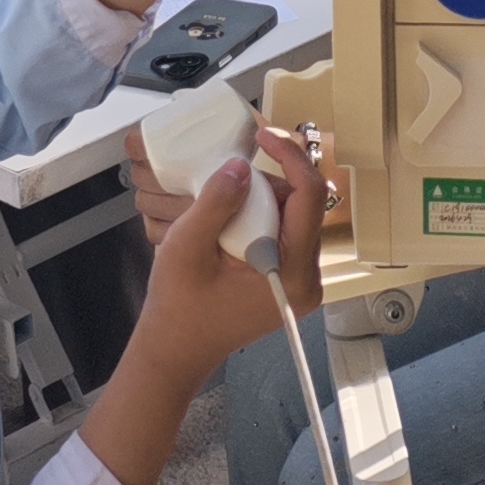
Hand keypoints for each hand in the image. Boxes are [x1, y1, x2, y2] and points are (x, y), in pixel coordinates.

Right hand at [121, 126, 329, 385]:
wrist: (175, 349)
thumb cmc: (179, 310)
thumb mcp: (187, 248)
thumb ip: (215, 203)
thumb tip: (241, 166)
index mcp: (291, 274)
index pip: (309, 197)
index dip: (289, 155)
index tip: (262, 135)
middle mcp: (305, 278)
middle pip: (301, 203)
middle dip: (266, 179)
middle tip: (228, 171)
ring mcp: (297, 280)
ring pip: (291, 214)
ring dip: (260, 196)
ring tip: (222, 198)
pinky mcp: (284, 277)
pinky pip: (281, 230)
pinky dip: (257, 214)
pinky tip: (229, 217)